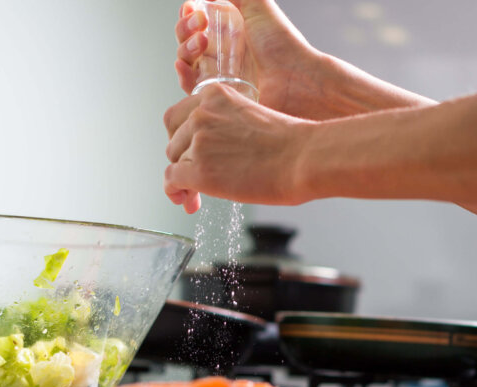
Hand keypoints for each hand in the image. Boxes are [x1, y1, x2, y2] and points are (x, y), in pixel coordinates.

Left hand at [163, 83, 311, 211]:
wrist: (304, 157)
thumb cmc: (293, 143)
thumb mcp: (254, 118)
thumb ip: (229, 127)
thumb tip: (218, 154)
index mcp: (216, 95)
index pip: (181, 116)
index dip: (183, 138)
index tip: (192, 153)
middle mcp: (201, 114)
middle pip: (174, 139)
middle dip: (182, 159)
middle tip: (194, 179)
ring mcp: (198, 141)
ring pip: (174, 161)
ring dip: (182, 178)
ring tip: (194, 194)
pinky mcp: (199, 169)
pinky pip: (172, 180)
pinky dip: (175, 192)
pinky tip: (185, 200)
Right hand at [174, 0, 326, 118]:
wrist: (296, 79)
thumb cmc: (283, 44)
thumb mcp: (258, 5)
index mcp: (229, 34)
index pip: (196, 24)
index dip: (189, 15)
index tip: (193, 9)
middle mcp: (222, 56)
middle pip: (187, 42)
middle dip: (185, 29)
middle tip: (200, 23)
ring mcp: (220, 77)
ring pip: (187, 63)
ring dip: (185, 48)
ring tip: (201, 41)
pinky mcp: (220, 98)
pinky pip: (192, 89)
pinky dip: (182, 75)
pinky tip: (184, 64)